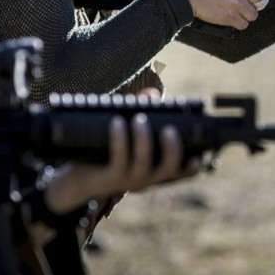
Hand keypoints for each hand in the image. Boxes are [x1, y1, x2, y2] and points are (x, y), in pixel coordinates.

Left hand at [43, 115, 199, 216]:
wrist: (74, 180)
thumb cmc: (104, 155)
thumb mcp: (126, 136)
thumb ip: (142, 114)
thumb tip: (152, 94)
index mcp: (154, 172)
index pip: (180, 173)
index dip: (193, 166)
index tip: (200, 155)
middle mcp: (146, 180)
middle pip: (169, 168)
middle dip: (172, 148)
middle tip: (169, 129)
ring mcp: (128, 180)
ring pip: (144, 163)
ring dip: (143, 139)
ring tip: (139, 118)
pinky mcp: (109, 177)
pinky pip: (118, 158)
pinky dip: (120, 139)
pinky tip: (117, 122)